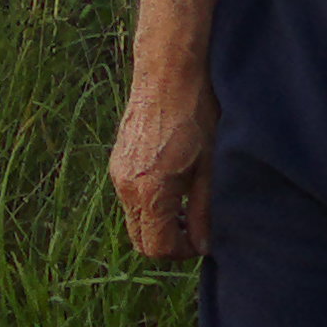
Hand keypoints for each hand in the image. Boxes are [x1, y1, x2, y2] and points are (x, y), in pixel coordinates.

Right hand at [111, 69, 217, 259]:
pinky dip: (149, 204)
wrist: (168, 74)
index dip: (182, 252)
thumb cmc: (196, 114)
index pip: (157, 247)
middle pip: (140, 239)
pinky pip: (129, 198)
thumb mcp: (209, 166)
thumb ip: (203, 211)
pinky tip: (173, 186)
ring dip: (158, 223)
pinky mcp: (117, 161)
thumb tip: (203, 245)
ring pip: (134, 219)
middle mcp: (126, 187)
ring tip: (187, 206)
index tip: (202, 241)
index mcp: (150, 191)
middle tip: (194, 230)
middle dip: (167, 242)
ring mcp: (117, 173)